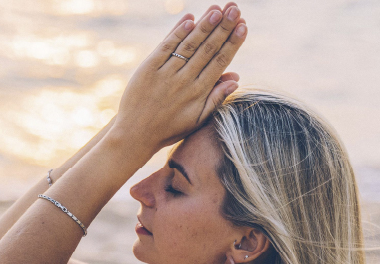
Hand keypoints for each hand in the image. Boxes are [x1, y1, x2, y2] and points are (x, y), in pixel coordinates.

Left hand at [111, 3, 246, 151]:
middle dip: (223, 27)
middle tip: (235, 8)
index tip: (243, 25)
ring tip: (217, 9)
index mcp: (199, 92)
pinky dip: (177, 33)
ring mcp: (166, 74)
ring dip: (204, 26)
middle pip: (207, 49)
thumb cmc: (169, 128)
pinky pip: (166, 47)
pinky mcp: (148, 69)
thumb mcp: (197, 119)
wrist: (135, 135)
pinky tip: (189, 19)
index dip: (232, 42)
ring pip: (189, 45)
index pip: (220, 61)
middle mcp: (184, 81)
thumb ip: (216, 98)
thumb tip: (236, 78)